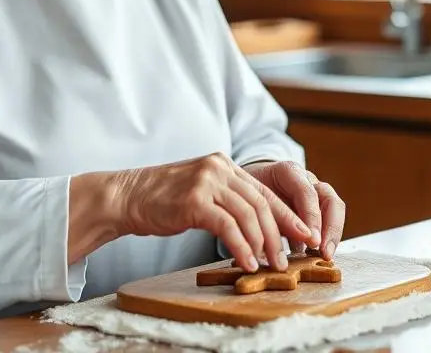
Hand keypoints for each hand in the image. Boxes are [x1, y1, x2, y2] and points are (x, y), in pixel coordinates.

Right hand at [108, 152, 316, 271]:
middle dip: (281, 232)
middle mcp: (219, 168)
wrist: (127, 197)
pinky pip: (228, 226)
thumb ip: (226, 199)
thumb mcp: (200, 191)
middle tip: (290, 257)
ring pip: (249, 215)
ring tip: (270, 265)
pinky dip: (241, 246)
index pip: (263, 191)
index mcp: (224, 165)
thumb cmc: (162, 200)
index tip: (303, 234)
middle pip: (261, 203)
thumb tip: (257, 226)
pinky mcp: (195, 200)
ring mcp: (207, 182)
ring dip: (263, 244)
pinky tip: (247, 262)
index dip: (286, 215)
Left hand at [242, 161, 345, 259]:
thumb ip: (262, 219)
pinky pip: (328, 222)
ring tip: (325, 256)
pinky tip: (317, 257)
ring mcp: (315, 193)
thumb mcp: (250, 200)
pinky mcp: (317, 209)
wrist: (250, 186)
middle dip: (331, 228)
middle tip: (325, 252)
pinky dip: (325, 239)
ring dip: (332, 235)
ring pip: (335, 210)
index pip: (307, 192)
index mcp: (288, 172)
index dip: (312, 217)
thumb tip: (267, 250)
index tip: (313, 241)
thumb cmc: (249, 192)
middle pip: (330, 199)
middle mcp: (307, 180)